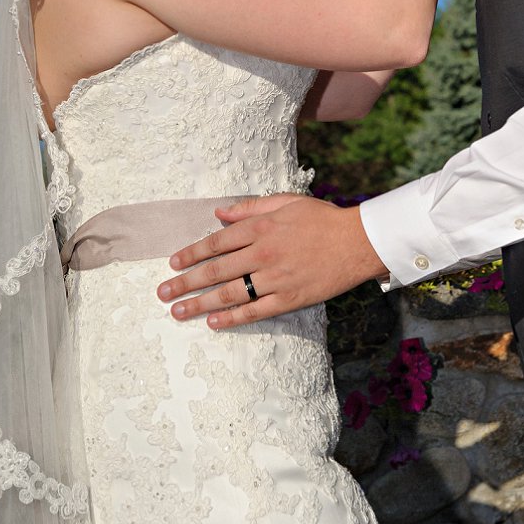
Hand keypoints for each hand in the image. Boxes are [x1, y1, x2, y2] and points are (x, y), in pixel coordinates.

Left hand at [156, 194, 387, 328]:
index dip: (191, 253)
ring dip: (199, 304)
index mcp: (262, 227)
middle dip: (185, 283)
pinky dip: (232, 318)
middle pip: (215, 271)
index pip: (216, 242)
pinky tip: (212, 322)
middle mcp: (263, 253)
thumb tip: (220, 213)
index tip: (173, 263)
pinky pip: (254, 311)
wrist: (360, 242)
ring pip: (229, 294)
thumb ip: (252, 207)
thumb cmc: (324, 219)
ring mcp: (275, 278)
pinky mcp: (289, 298)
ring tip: (178, 312)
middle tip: (163, 293)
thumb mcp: (288, 202)